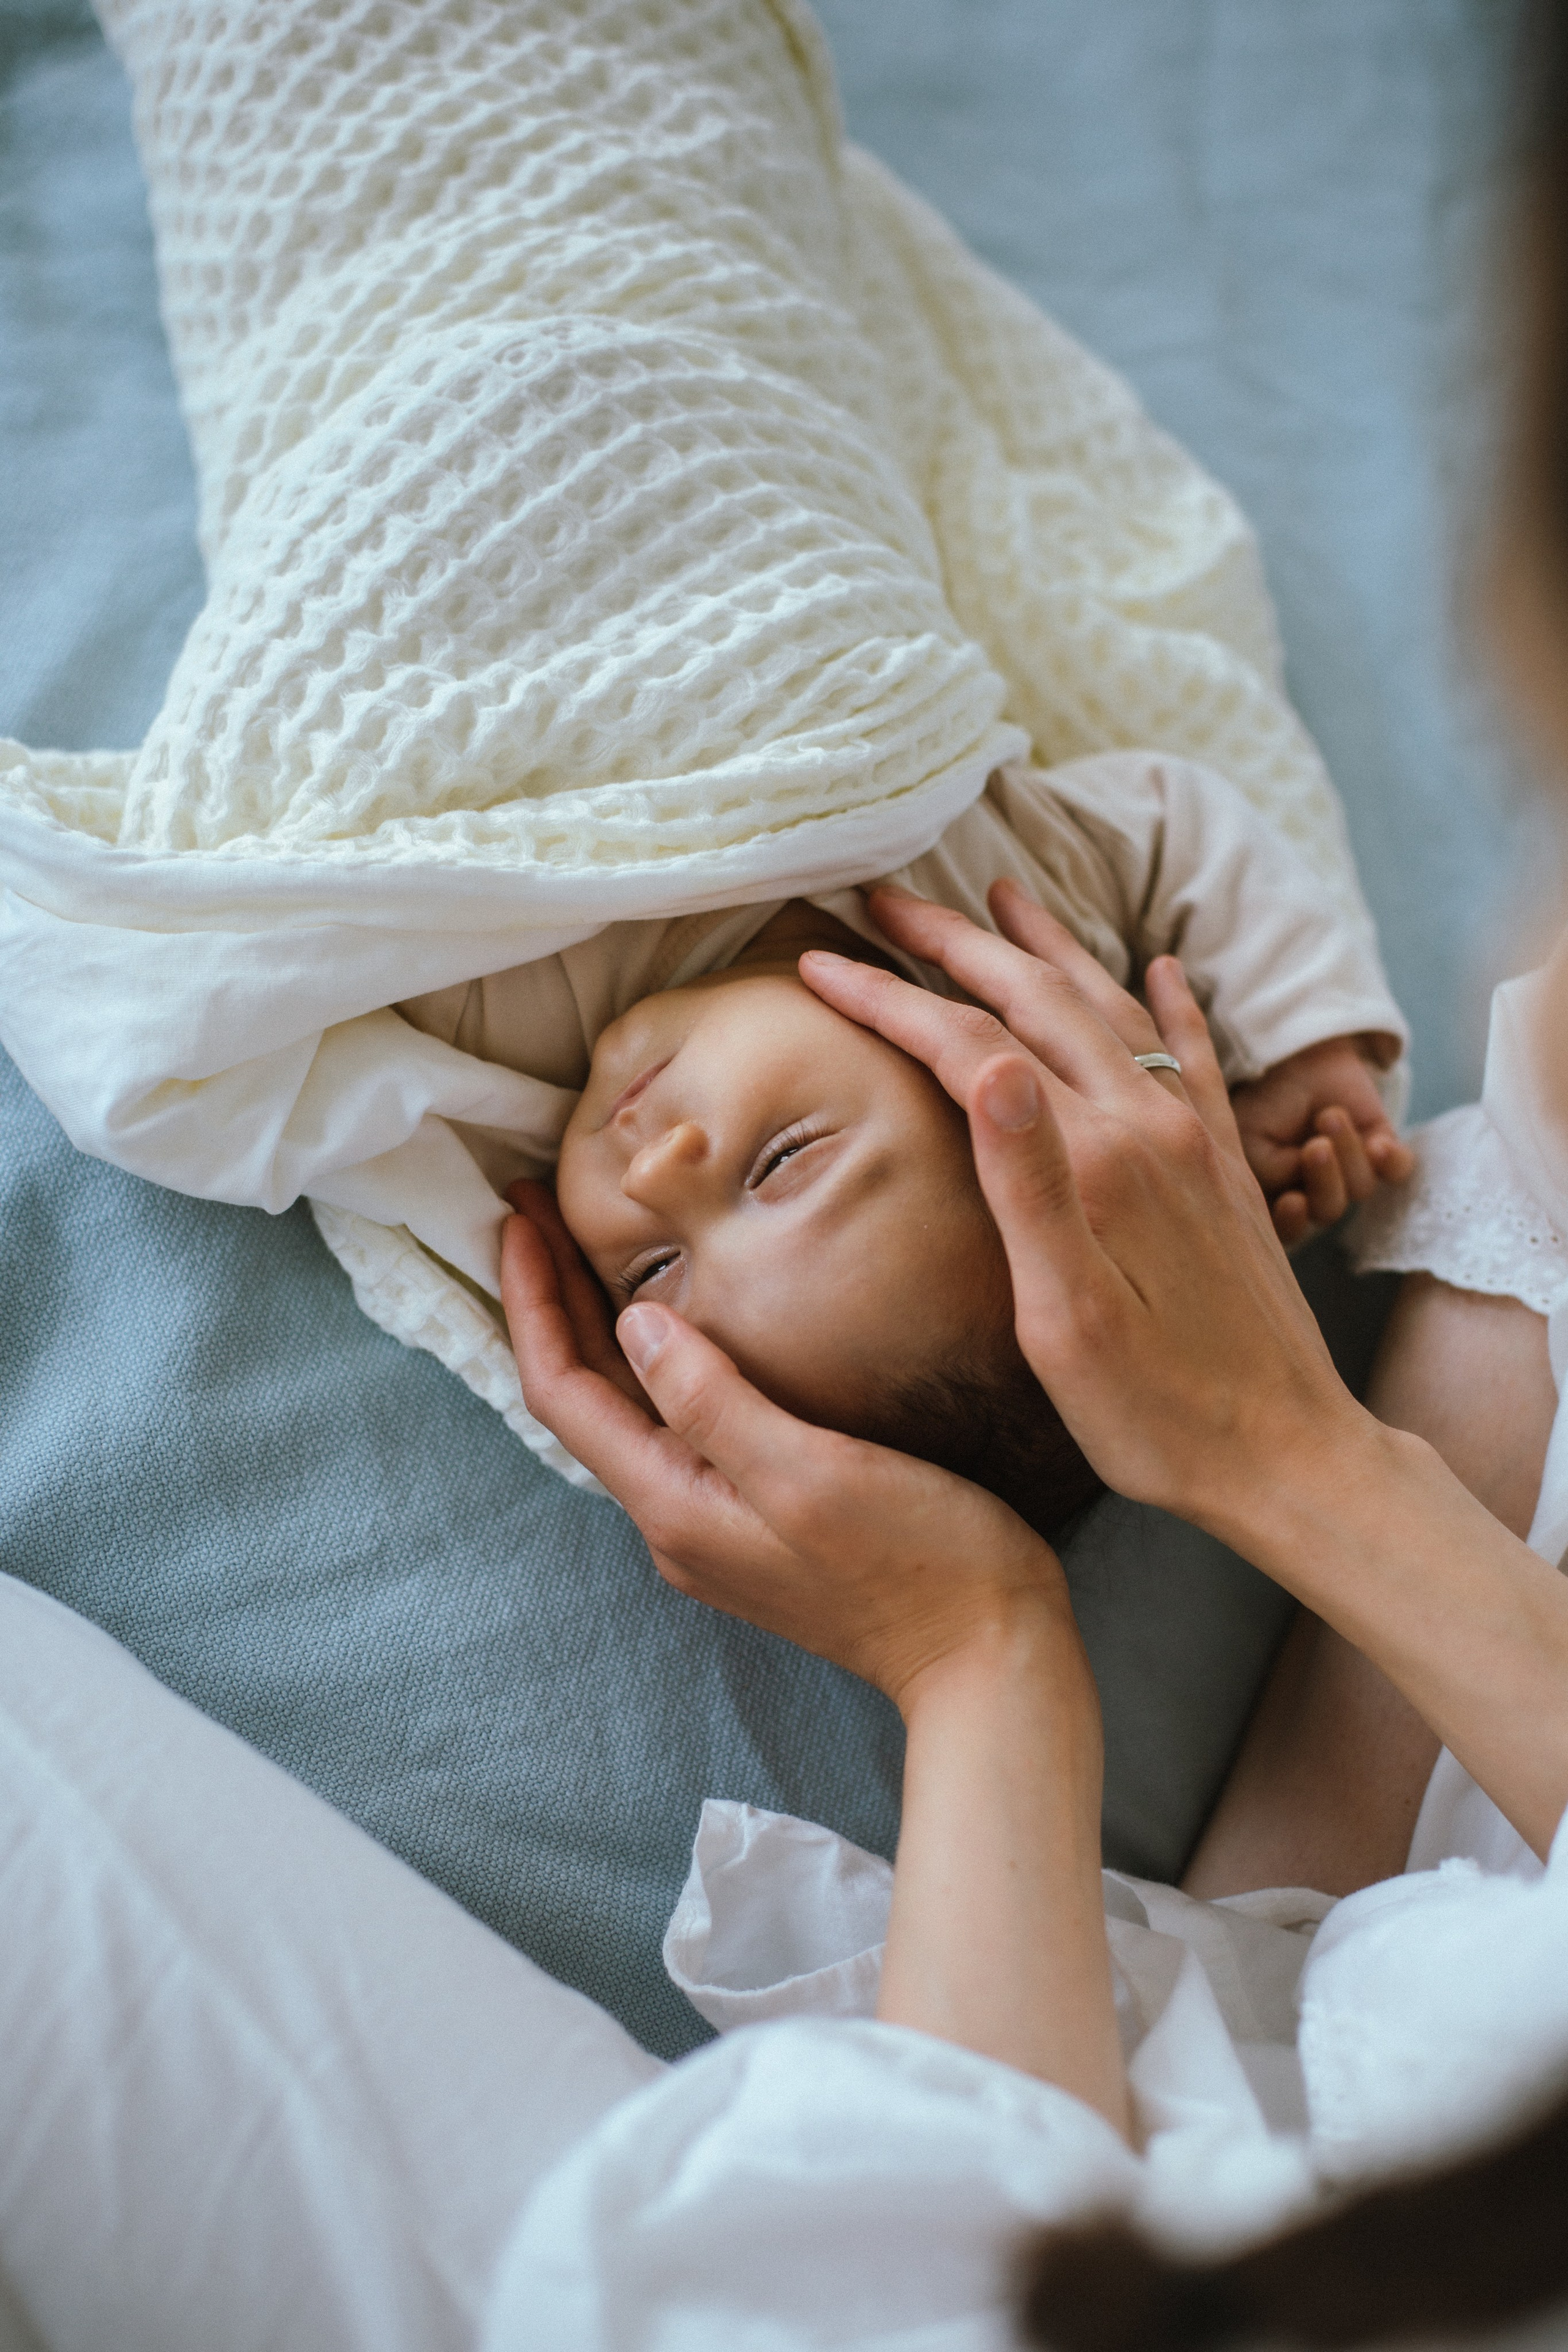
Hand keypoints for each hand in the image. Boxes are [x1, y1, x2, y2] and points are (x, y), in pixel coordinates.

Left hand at [500, 1182, 1070, 1713]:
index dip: (532, 1299)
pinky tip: (677, 1323)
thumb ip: (714, 1401)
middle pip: (585, 1397)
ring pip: (626, 1410)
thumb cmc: (919, 1564)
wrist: (987, 1655)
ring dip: (598, 1327)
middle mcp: (676, 1520)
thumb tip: (637, 1324)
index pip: (563, 1391)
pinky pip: (675, 1424)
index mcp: (674, 1506)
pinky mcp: (757, 1519)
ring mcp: (714, 1524)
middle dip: (554, 1300)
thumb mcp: (809, 1472)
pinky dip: (655, 1360)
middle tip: (535, 1207)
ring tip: (583, 1247)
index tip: (520, 1214)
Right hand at [796, 880, 1359, 1538]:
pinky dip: (1167, 1000)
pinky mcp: (1227, 1169)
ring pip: (1110, 1007)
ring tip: (1001, 898)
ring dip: (1047, 947)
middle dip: (954, 941)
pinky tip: (1163, 969)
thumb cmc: (1159, 1413)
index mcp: (1096, 1161)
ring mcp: (1195, 1142)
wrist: (1289, 1457)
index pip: (971, 1044)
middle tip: (885, 900)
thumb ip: (1029, 1181)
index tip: (819, 960)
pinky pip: (1191, 1054)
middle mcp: (1149, 1128)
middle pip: (1038, 999)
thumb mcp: (1066, 1319)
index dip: (889, 996)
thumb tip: (990, 1061)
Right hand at [1232, 1035, 1414, 1247]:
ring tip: (1330, 1116)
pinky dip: (1391, 1160)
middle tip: (1317, 1147)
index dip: (1292, 1225)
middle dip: (1324, 1181)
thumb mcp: (1249, 1139)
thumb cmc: (1264, 1101)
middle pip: (1328, 1211)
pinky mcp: (1381, 1151)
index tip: (1292, 1201)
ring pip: (1360, 1188)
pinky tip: (1379, 1144)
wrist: (1295, 1056)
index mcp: (1278, 1198)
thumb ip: (1269, 1175)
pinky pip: (1397, 1170)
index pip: (1288, 1230)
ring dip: (1347, 1150)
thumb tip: (1298, 1192)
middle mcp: (1316, 1192)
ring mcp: (1351, 1173)